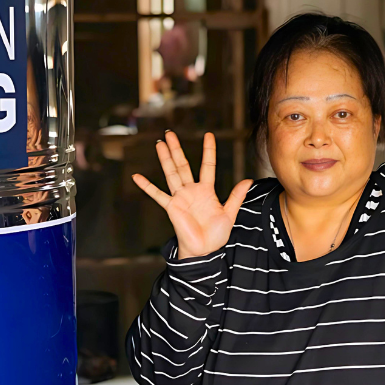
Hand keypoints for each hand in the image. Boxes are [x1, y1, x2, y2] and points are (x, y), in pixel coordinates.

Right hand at [132, 131, 252, 258]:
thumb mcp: (229, 213)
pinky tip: (136, 177)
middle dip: (176, 149)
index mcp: (206, 191)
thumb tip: (248, 180)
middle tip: (169, 133)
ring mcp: (180, 198)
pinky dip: (146, 186)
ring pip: (171, 173)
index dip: (208, 150)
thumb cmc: (216, 235)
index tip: (208, 135)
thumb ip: (236, 196)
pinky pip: (157, 195)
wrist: (204, 251)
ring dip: (165, 158)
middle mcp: (191, 191)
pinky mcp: (171, 207)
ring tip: (159, 144)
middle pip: (183, 164)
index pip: (207, 165)